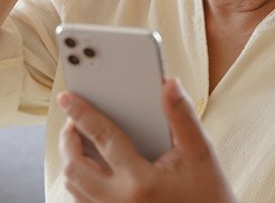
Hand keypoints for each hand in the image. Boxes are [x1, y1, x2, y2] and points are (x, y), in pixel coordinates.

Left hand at [57, 78, 238, 202]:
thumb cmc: (208, 194)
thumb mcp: (200, 152)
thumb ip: (182, 115)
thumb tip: (168, 83)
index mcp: (140, 182)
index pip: (102, 138)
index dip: (82, 113)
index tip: (66, 97)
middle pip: (75, 167)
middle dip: (67, 138)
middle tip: (71, 118)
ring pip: (74, 188)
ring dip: (70, 159)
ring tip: (77, 137)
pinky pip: (84, 202)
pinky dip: (80, 180)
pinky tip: (91, 165)